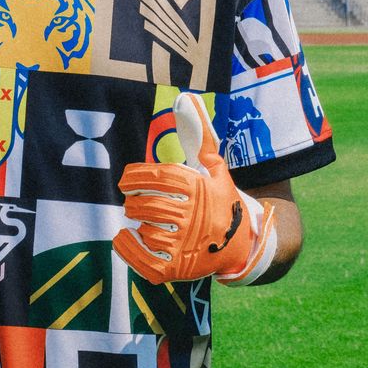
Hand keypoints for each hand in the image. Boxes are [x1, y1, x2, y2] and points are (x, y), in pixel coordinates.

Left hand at [112, 94, 278, 286]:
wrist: (241, 247)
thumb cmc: (221, 202)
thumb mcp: (215, 168)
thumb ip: (199, 135)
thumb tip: (185, 97)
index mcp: (201, 191)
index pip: (160, 177)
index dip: (137, 176)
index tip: (127, 179)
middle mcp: (194, 219)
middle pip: (148, 204)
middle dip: (135, 201)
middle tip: (133, 201)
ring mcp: (185, 247)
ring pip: (146, 228)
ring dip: (137, 221)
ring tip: (140, 218)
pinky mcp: (176, 269)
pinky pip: (142, 259)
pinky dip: (127, 247)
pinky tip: (126, 237)